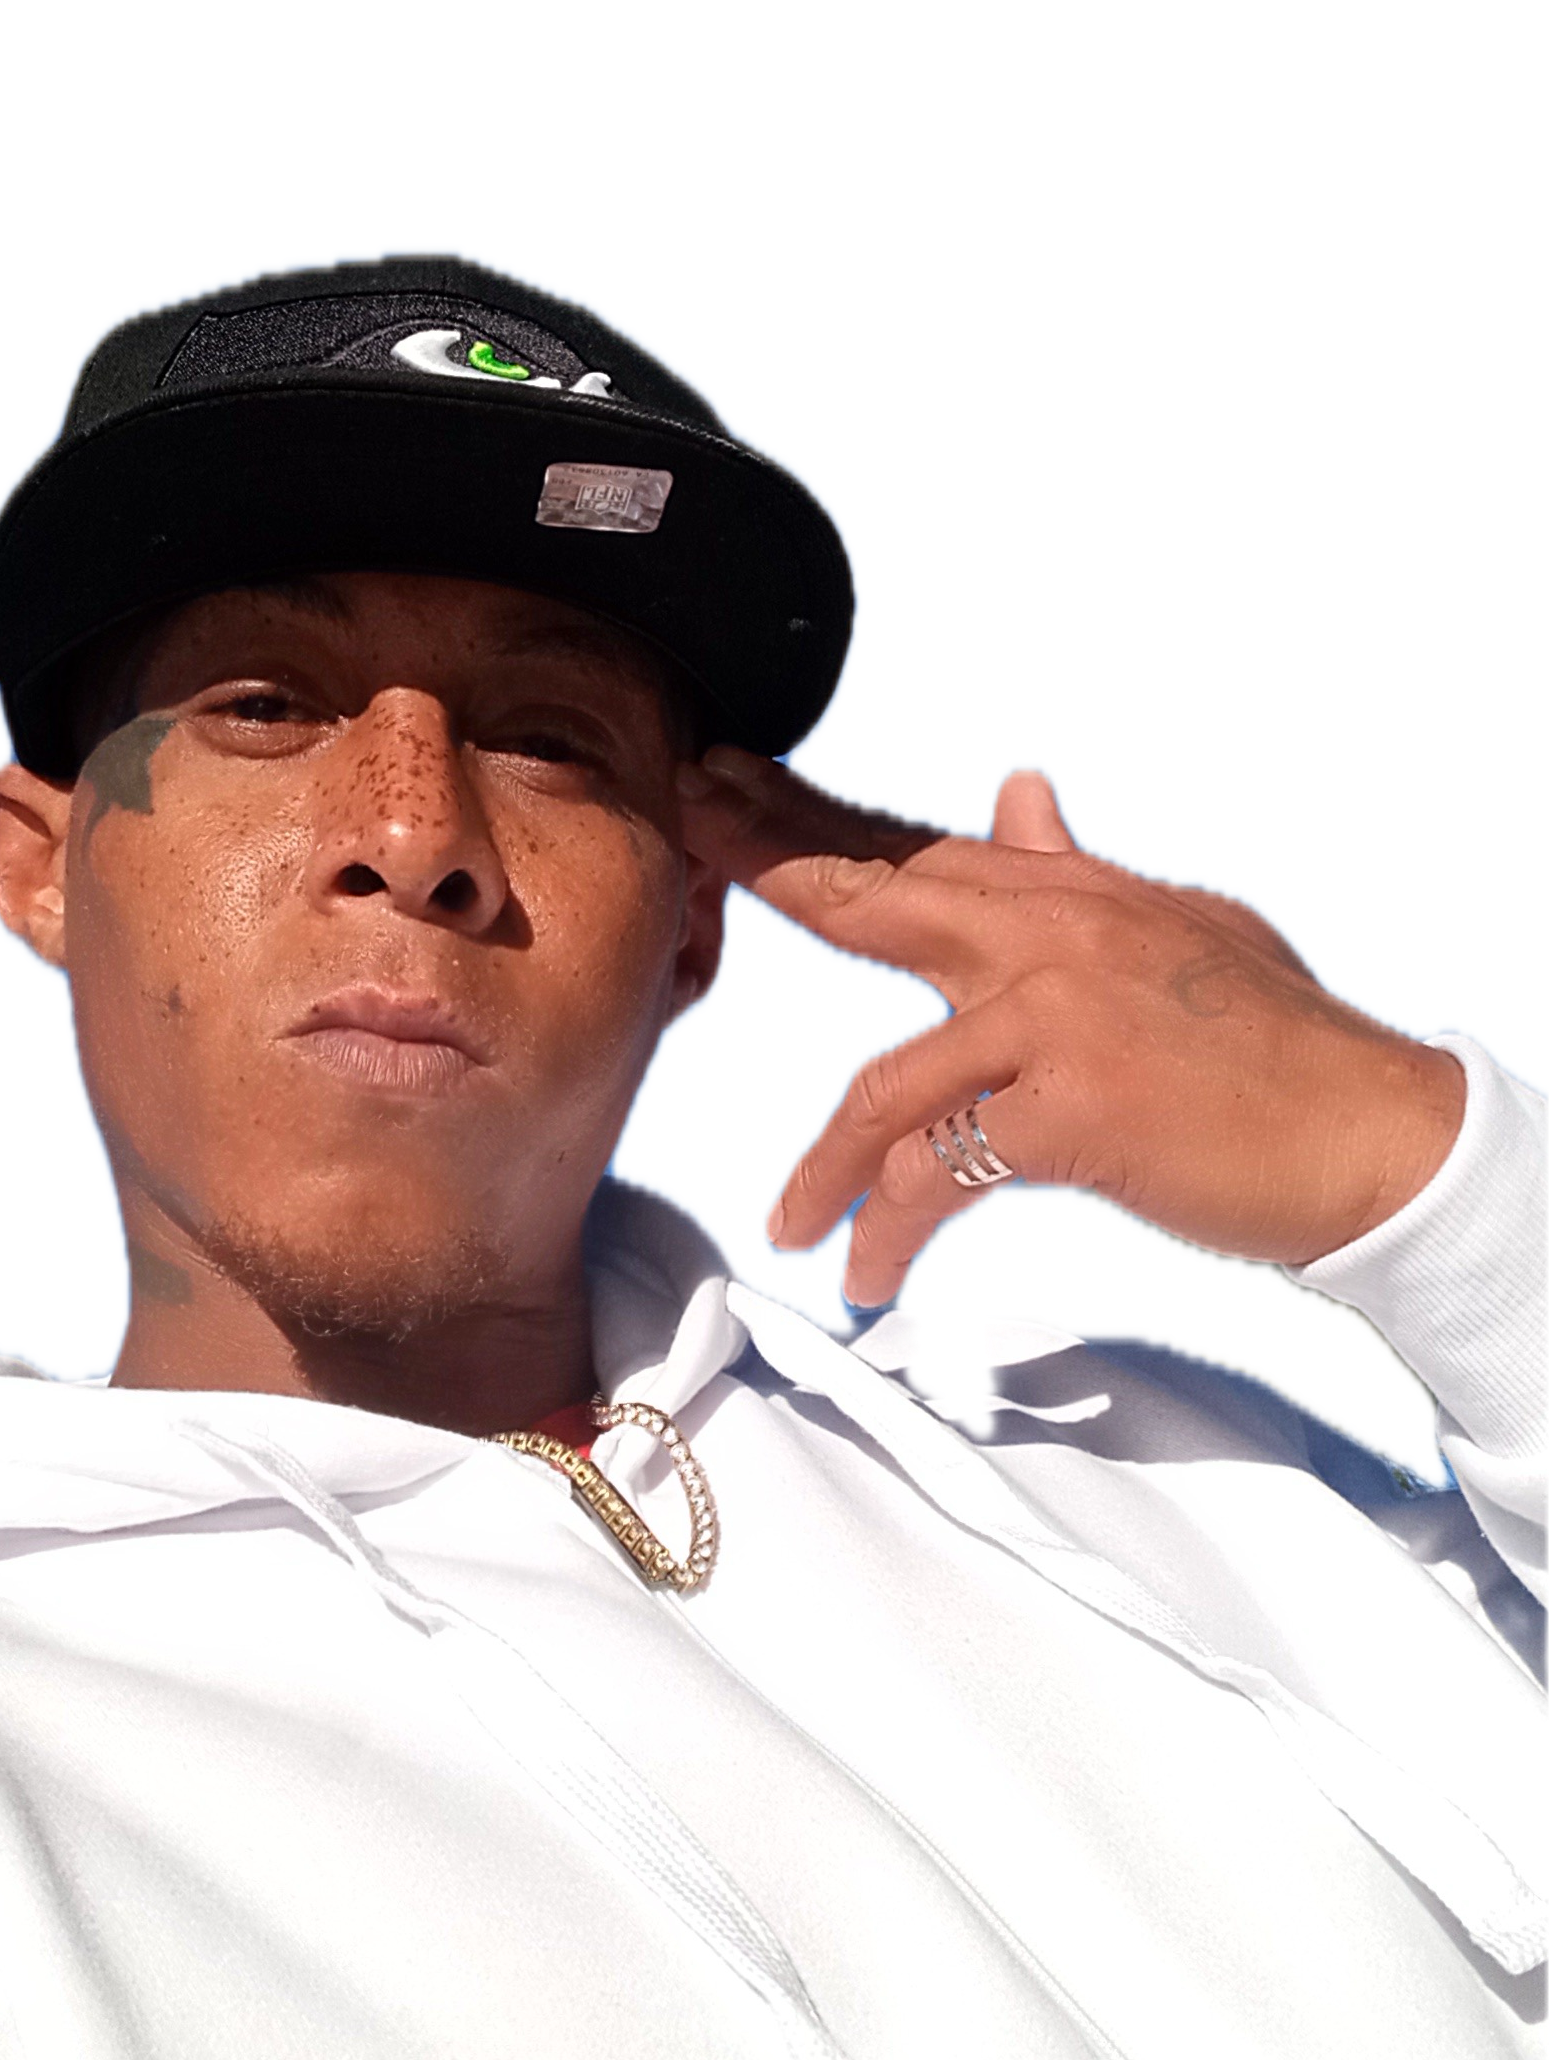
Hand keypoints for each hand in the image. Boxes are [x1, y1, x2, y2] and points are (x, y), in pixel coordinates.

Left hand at [677, 747, 1466, 1309]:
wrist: (1377, 1130)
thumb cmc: (1281, 1042)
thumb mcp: (1177, 926)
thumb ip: (1079, 869)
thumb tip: (1017, 788)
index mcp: (1072, 894)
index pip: (916, 847)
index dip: (806, 815)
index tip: (719, 783)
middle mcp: (1054, 936)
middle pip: (877, 900)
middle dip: (770, 869)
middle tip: (683, 846)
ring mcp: (1060, 1019)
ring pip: (890, 1084)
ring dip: (826, 1169)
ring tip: (792, 1228)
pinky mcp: (1074, 1112)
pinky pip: (943, 1176)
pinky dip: (895, 1233)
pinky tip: (871, 1276)